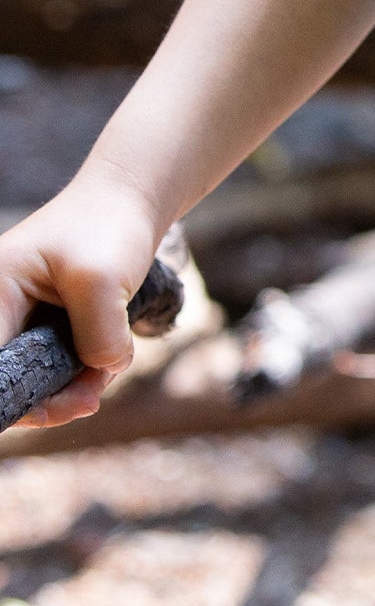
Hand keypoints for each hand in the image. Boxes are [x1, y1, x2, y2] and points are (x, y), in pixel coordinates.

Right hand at [0, 170, 162, 428]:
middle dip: (50, 398)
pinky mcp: (47, 326)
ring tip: (108, 371)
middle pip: (9, 379)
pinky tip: (108, 362)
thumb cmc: (109, 226)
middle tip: (90, 398)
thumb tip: (100, 374)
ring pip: (37, 378)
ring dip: (73, 386)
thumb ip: (98, 336)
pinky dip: (83, 371)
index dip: (12, 396)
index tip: (47, 408)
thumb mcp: (104, 281)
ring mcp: (23, 320)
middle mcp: (0, 310)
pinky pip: (56, 366)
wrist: (132, 197)